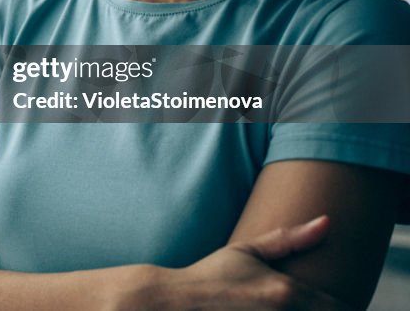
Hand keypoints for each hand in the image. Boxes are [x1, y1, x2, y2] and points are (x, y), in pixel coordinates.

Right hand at [164, 216, 352, 309]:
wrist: (177, 301)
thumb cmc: (212, 274)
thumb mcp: (248, 251)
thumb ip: (290, 238)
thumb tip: (327, 221)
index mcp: (287, 291)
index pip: (341, 307)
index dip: (344, 305)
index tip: (330, 301)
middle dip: (323, 309)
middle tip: (305, 302)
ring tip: (281, 306)